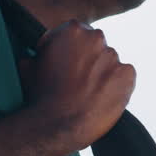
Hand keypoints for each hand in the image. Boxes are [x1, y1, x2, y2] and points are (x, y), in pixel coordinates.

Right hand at [19, 21, 135, 150]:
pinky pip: (124, 77)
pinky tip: (102, 98)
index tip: (66, 65)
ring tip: (89, 94)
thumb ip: (37, 54)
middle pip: (95, 45)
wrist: (59, 125)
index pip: (75, 34)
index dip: (69, 50)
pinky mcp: (128, 75)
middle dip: (88, 59)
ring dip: (102, 73)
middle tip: (78, 80)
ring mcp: (114, 56)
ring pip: (109, 62)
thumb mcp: (28, 67)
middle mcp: (96, 38)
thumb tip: (35, 55)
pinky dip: (117, 86)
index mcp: (72, 30)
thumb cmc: (40, 96)